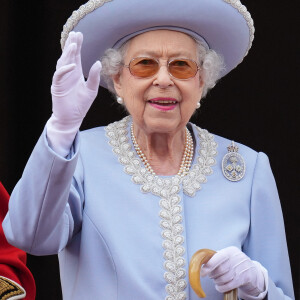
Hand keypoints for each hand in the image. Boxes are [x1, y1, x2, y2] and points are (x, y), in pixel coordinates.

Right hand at [46, 31, 101, 155]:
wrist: (72, 119)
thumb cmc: (81, 105)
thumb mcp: (91, 90)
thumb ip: (94, 77)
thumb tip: (98, 62)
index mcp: (76, 74)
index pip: (76, 56)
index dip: (77, 46)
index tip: (79, 35)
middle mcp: (68, 74)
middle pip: (68, 56)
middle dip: (71, 45)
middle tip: (75, 34)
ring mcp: (61, 80)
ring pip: (62, 63)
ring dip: (68, 54)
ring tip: (74, 45)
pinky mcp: (57, 87)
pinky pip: (59, 76)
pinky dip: (65, 70)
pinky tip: (73, 65)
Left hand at [201, 246, 266, 299]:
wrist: (253, 272)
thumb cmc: (235, 263)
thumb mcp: (227, 256)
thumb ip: (216, 257)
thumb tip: (202, 261)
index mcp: (230, 251)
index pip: (218, 257)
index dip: (209, 265)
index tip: (202, 272)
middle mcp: (237, 258)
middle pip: (221, 269)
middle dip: (213, 274)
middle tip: (211, 276)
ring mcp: (242, 268)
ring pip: (224, 278)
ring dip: (217, 281)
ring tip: (216, 281)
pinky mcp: (245, 278)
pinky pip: (230, 285)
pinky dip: (221, 287)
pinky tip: (219, 287)